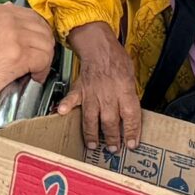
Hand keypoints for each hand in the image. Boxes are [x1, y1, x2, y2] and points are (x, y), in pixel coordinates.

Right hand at [0, 4, 56, 115]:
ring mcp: (15, 36)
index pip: (32, 16)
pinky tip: (34, 77)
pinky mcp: (19, 56)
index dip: (37, 33)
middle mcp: (9, 20)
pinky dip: (42, 71)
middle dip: (44, 46)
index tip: (35, 44)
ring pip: (46, 45)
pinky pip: (43, 60)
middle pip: (42, 29)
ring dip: (44, 59)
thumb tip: (7, 9)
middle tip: (39, 60)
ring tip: (35, 71)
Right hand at [54, 23, 140, 150]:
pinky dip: (66, 106)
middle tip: (113, 149)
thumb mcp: (131, 75)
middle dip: (112, 138)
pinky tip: (62, 113)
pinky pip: (72, 99)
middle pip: (111, 122)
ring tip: (92, 145)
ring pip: (92, 117)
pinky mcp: (80, 89)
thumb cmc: (116, 58)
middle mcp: (109, 94)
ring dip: (92, 134)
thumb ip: (130, 95)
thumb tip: (132, 112)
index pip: (131, 116)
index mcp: (124, 90)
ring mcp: (92, 92)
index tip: (132, 144)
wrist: (98, 44)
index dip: (132, 132)